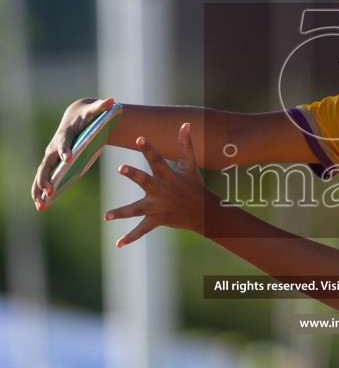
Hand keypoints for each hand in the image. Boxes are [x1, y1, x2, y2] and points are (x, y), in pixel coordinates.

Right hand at [32, 96, 115, 209]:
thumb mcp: (96, 111)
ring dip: (39, 189)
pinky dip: (41, 192)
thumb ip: (103, 107)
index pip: (64, 142)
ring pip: (41, 174)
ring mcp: (51, 157)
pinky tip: (42, 206)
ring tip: (40, 205)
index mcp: (66, 134)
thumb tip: (112, 101)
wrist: (76, 118)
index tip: (67, 158)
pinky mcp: (52, 166)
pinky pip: (45, 179)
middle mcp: (54, 147)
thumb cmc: (88, 116)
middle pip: (47, 163)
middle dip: (47, 177)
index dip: (64, 149)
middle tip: (49, 190)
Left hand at [104, 123, 205, 247]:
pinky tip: (118, 244)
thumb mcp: (190, 165)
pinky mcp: (157, 220)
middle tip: (121, 167)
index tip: (139, 138)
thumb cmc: (194, 185)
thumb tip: (185, 123)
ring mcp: (158, 207)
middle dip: (134, 175)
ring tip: (107, 216)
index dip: (149, 149)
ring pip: (138, 209)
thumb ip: (185, 145)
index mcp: (169, 176)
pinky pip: (142, 230)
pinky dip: (131, 237)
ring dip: (122, 212)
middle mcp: (162, 191)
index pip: (158, 160)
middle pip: (146, 181)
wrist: (203, 213)